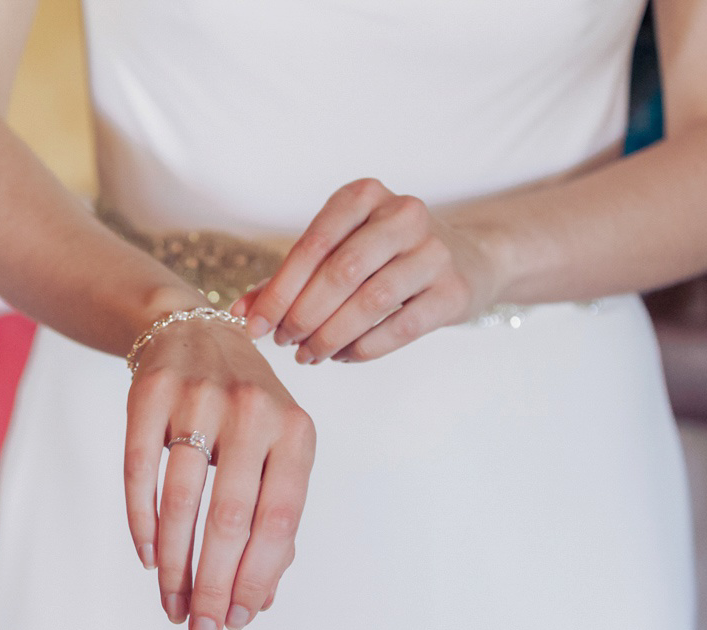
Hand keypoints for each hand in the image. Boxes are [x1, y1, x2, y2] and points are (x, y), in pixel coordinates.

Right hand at [124, 318, 314, 629]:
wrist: (194, 332)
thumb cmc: (243, 408)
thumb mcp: (276, 448)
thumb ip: (275, 515)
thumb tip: (259, 597)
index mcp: (295, 430)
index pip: (279, 521)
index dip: (257, 578)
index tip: (237, 621)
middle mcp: (252, 410)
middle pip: (231, 518)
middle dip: (213, 585)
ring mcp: (198, 399)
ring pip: (181, 501)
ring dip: (175, 565)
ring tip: (171, 604)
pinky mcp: (149, 393)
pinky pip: (139, 471)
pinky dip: (142, 522)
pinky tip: (149, 557)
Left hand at [232, 178, 498, 362]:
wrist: (466, 258)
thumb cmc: (382, 255)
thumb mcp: (337, 251)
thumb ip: (288, 279)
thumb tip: (240, 314)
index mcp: (364, 195)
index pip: (311, 245)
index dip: (278, 291)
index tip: (255, 327)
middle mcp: (403, 214)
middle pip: (341, 273)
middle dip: (303, 315)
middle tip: (284, 343)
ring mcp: (434, 251)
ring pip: (370, 302)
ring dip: (330, 336)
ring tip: (309, 354)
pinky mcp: (453, 290)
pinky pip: (401, 327)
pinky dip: (364, 348)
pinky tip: (342, 356)